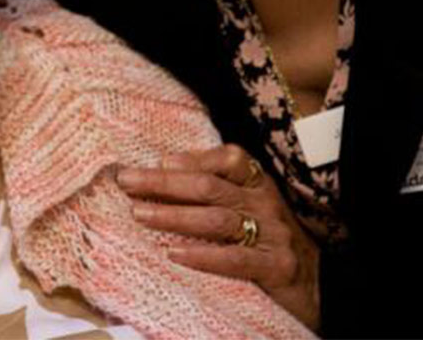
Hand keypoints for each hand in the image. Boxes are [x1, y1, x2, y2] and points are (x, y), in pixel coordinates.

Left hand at [118, 144, 319, 329]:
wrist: (318, 287)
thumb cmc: (267, 241)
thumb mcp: (247, 208)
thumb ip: (214, 189)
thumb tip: (163, 167)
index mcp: (258, 185)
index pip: (229, 159)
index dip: (191, 159)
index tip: (157, 162)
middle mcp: (266, 204)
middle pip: (210, 187)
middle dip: (164, 183)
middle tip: (127, 182)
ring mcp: (274, 235)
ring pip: (218, 219)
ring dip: (174, 215)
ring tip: (140, 214)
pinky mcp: (276, 267)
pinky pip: (235, 259)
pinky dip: (202, 255)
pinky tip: (174, 254)